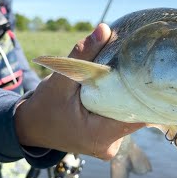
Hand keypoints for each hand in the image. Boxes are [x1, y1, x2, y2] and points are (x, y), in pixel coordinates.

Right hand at [15, 23, 144, 159]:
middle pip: (137, 116)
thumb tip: (104, 29)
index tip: (146, 73)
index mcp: (98, 135)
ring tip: (124, 79)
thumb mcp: (60, 80)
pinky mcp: (106, 143)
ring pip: (130, 118)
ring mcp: (108, 147)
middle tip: (136, 69)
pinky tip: (113, 93)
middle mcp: (108, 147)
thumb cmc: (44, 106)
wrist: (30, 128)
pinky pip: (121, 122)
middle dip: (135, 93)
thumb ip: (83, 55)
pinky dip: (118, 106)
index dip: (145, 94)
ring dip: (126, 99)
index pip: (139, 116)